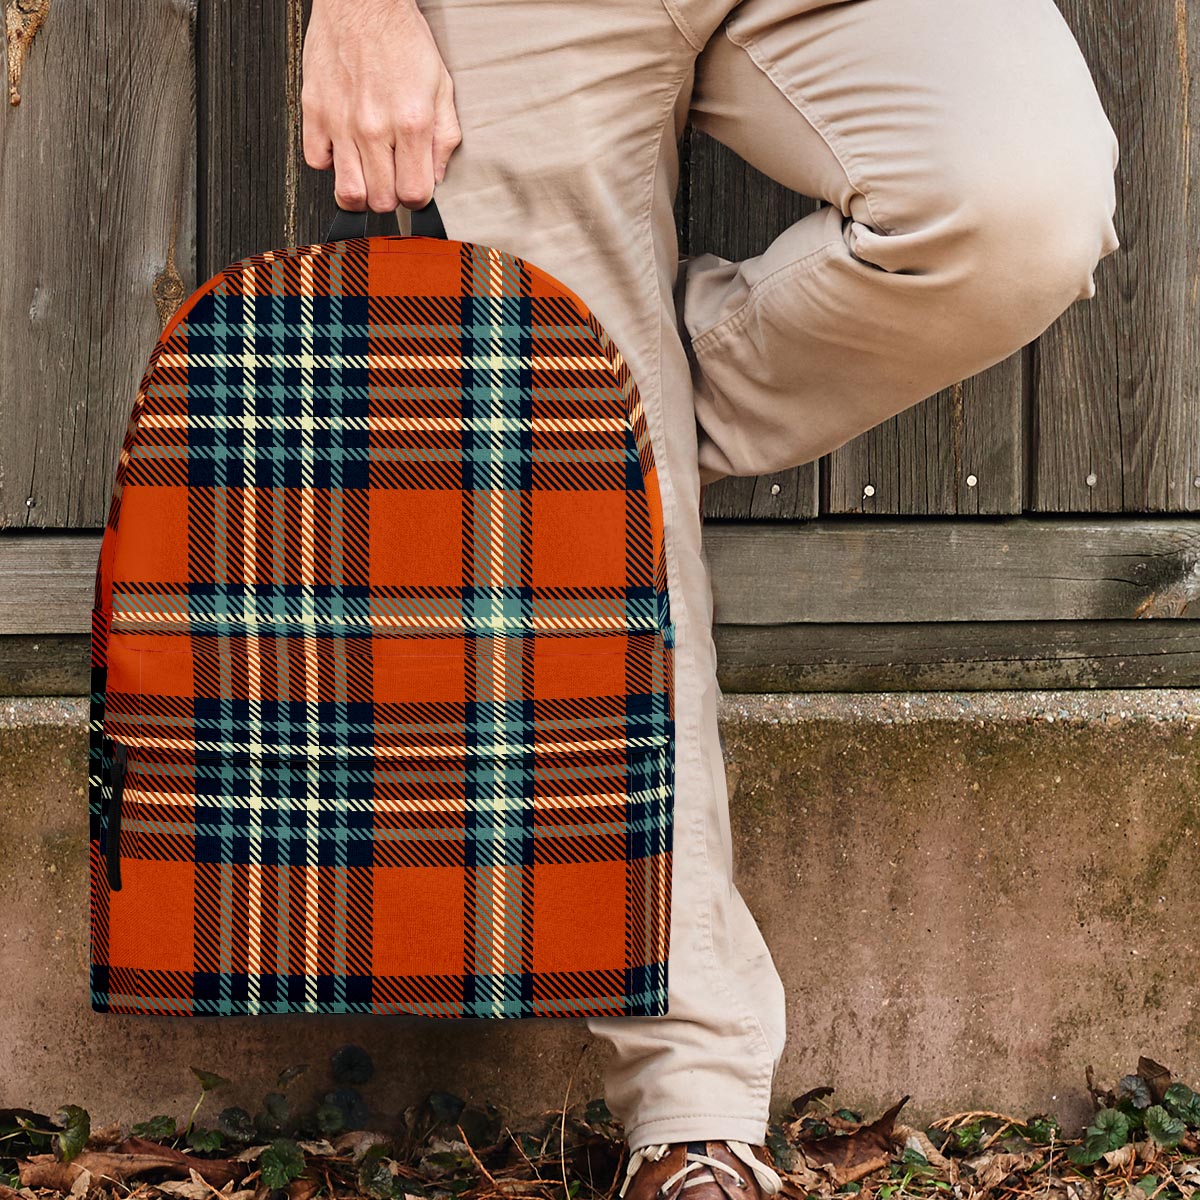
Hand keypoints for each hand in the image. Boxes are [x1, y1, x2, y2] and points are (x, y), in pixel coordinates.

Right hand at [302, 0, 461, 211]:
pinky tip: (343, 149)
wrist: (362, 1)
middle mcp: (374, 127)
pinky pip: (316, 162)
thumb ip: (444, 137)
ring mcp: (341, 122)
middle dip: (390, 197)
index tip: (415, 188)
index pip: (414, 194)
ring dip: (361, 192)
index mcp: (411, 123)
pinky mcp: (314, 111)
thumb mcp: (441, 87)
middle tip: (392, 179)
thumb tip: (437, 176)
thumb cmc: (401, 38)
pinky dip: (330, 163)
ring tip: (368, 176)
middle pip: (381, 201)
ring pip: (348, 192)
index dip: (417, 199)